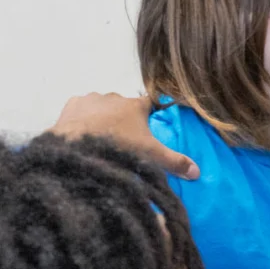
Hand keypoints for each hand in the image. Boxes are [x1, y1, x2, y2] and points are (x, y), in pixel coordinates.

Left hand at [50, 92, 198, 179]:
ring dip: (103, 119)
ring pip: (102, 107)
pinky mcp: (71, 106)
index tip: (150, 127)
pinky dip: (83, 120)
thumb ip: (175, 162)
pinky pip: (81, 110)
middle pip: (124, 107)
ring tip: (101, 140)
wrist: (77, 149)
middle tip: (124, 141)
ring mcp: (91, 99)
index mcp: (136, 105)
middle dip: (125, 119)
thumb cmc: (119, 149)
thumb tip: (198, 172)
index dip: (151, 115)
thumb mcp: (151, 157)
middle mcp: (115, 97)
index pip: (151, 103)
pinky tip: (82, 135)